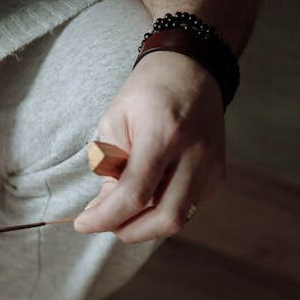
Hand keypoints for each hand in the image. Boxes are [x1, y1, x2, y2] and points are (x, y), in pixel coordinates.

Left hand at [73, 51, 225, 242]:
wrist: (192, 69)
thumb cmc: (147, 94)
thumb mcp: (115, 122)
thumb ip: (109, 169)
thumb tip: (105, 211)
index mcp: (164, 133)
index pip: (134, 195)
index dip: (104, 218)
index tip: (82, 224)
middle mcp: (194, 153)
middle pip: (164, 219)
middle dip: (128, 230)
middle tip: (107, 220)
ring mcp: (210, 166)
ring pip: (177, 221)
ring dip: (144, 224)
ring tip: (125, 206)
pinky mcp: (216, 175)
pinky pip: (185, 210)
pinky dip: (160, 211)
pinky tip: (148, 192)